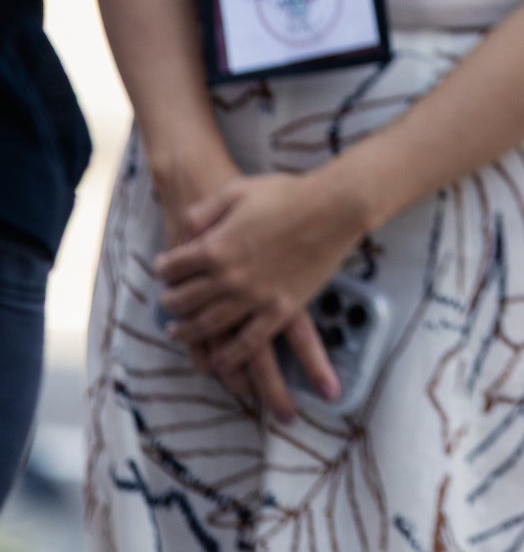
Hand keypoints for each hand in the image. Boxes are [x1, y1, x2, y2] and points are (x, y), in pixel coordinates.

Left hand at [156, 170, 356, 402]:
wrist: (332, 208)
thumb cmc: (287, 194)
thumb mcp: (237, 190)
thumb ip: (204, 211)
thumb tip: (185, 231)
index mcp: (215, 248)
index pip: (173, 267)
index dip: (164, 269)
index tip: (163, 270)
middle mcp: (228, 279)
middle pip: (185, 300)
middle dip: (170, 302)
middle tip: (166, 303)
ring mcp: (254, 298)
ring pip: (208, 325)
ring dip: (187, 331)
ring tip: (177, 332)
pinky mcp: (279, 310)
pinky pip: (248, 342)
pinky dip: (229, 356)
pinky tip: (217, 361)